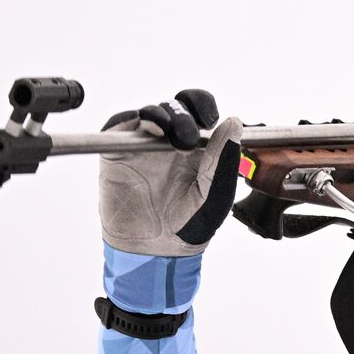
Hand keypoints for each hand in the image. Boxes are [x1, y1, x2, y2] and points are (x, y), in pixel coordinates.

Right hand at [98, 90, 241, 256]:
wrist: (155, 249)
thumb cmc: (190, 224)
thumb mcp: (215, 193)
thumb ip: (224, 159)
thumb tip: (235, 122)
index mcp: (199, 146)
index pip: (202, 110)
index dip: (205, 106)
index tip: (210, 118)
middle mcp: (172, 140)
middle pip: (178, 104)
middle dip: (186, 112)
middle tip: (189, 138)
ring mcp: (145, 143)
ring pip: (154, 110)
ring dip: (166, 116)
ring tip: (174, 140)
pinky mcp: (118, 149)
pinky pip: (123, 122)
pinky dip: (136, 119)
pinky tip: (151, 128)